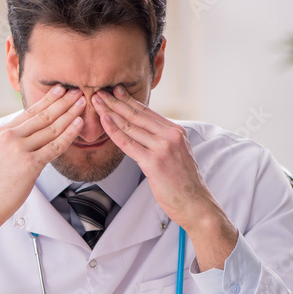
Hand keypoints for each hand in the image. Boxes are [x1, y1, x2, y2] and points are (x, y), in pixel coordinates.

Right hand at [0, 84, 85, 271]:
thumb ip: (12, 141)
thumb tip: (30, 134)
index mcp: (2, 132)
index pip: (30, 111)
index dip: (48, 99)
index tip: (61, 90)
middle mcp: (10, 137)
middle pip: (43, 115)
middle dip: (63, 102)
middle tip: (77, 91)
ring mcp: (19, 150)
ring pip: (51, 128)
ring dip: (69, 114)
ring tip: (83, 103)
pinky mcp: (29, 165)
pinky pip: (55, 146)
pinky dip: (69, 133)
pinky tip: (79, 124)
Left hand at [92, 85, 236, 269]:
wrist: (195, 203)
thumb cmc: (184, 182)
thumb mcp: (178, 153)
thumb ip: (163, 140)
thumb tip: (145, 131)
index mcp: (177, 131)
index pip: (148, 112)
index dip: (129, 100)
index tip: (115, 91)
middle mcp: (171, 136)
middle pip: (137, 115)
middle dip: (116, 102)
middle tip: (100, 91)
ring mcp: (163, 148)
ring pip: (130, 126)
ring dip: (110, 112)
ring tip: (96, 102)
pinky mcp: (154, 162)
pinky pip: (128, 144)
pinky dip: (114, 131)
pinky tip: (104, 121)